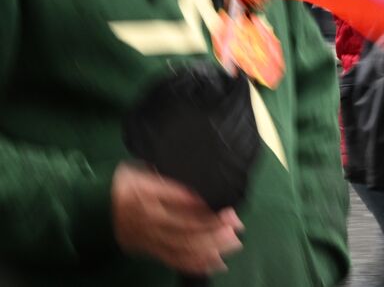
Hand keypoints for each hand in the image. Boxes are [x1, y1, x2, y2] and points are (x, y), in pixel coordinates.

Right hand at [112, 163, 242, 274]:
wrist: (90, 207)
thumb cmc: (122, 183)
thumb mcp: (144, 175)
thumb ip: (171, 187)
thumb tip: (199, 198)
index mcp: (148, 201)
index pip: (185, 212)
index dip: (210, 215)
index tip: (231, 212)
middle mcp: (148, 225)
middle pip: (186, 234)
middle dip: (215, 235)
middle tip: (237, 231)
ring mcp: (146, 241)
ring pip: (181, 250)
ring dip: (209, 251)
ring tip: (232, 247)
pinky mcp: (145, 251)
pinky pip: (171, 260)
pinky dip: (194, 264)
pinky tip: (213, 264)